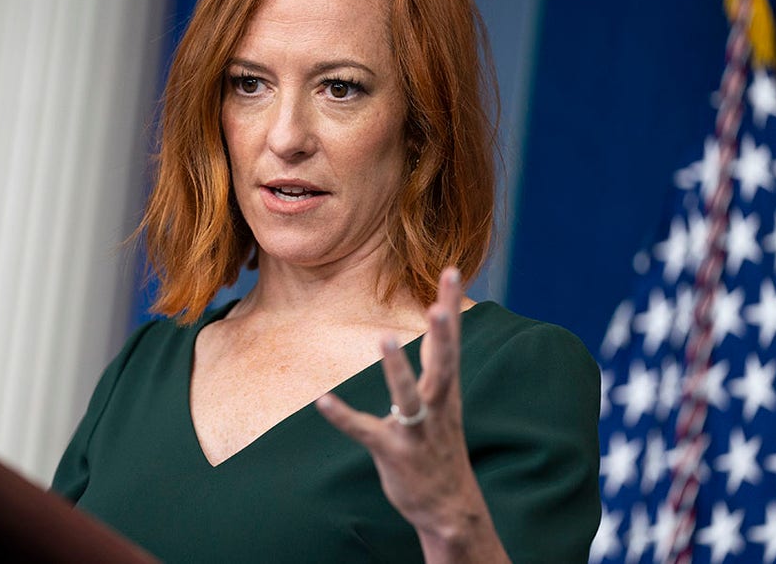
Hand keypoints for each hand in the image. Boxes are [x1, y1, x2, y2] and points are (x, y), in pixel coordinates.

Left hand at [315, 268, 508, 562]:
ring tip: (384, 338)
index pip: (451, 339)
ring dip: (397, 369)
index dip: (450, 304)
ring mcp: (417, 430)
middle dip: (442, 335)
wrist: (449, 507)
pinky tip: (323, 402)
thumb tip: (440, 325)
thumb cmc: (441, 447)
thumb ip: (438, 364)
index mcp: (447, 390)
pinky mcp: (394, 452)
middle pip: (443, 364)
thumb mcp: (445, 403)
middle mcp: (438, 406)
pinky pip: (366, 431)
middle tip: (438, 304)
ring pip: (409, 395)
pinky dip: (344, 416)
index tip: (452, 269)